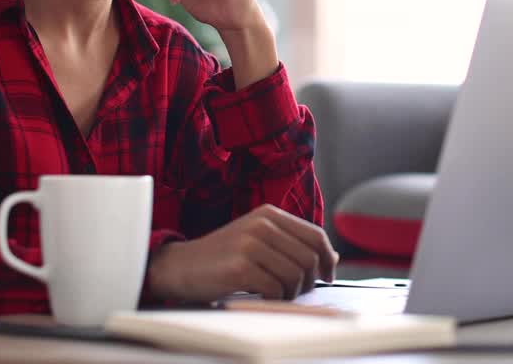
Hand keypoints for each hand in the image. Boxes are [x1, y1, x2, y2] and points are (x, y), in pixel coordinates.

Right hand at [147, 204, 339, 301]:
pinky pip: (275, 289)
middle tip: (297, 292)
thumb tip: (331, 258)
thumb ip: (291, 244)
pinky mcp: (240, 267)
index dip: (327, 259)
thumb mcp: (258, 240)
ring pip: (294, 275)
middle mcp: (262, 224)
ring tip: (277, 294)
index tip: (327, 275)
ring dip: (291, 293)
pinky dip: (274, 299)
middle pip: (308, 258)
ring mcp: (250, 244)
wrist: (181, 265)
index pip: (315, 235)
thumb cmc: (224, 257)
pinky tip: (262, 296)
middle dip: (309, 281)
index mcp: (269, 214)